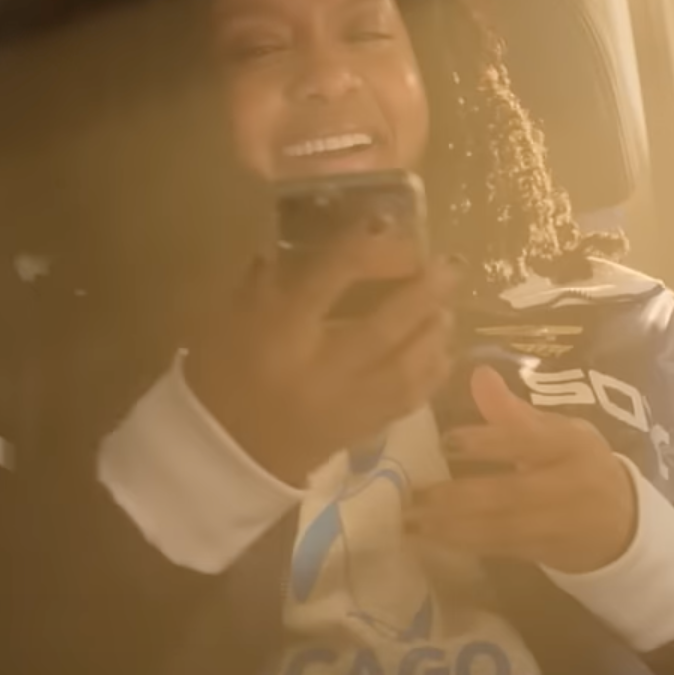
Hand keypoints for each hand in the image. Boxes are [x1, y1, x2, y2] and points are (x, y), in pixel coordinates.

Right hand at [182, 227, 457, 484]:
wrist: (226, 453)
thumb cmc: (224, 374)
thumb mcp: (233, 317)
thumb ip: (273, 278)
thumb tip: (321, 235)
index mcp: (280, 332)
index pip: (331, 277)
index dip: (364, 245)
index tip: (387, 221)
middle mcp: (320, 368)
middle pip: (383, 327)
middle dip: (423, 293)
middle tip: (449, 266)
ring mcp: (346, 404)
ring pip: (406, 367)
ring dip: (434, 333)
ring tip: (447, 308)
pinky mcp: (362, 430)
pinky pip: (409, 400)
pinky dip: (433, 373)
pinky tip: (444, 352)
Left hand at [410, 366, 639, 573]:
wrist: (623, 524)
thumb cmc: (580, 465)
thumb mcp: (559, 431)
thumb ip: (515, 412)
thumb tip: (478, 374)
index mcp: (572, 444)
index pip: (528, 441)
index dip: (487, 442)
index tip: (446, 441)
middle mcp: (569, 485)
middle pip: (510, 493)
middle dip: (458, 497)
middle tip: (413, 495)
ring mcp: (560, 523)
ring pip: (501, 527)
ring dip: (452, 526)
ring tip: (410, 522)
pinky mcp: (547, 552)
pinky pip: (500, 548)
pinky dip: (464, 544)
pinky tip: (431, 539)